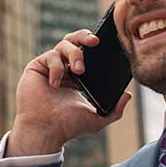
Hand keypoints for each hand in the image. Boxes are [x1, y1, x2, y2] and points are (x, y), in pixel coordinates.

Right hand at [7, 29, 131, 156]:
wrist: (45, 131)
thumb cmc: (67, 127)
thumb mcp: (97, 119)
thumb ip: (115, 110)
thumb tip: (128, 95)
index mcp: (77, 78)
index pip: (87, 54)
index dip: (95, 47)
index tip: (107, 45)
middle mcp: (64, 69)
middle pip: (74, 41)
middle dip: (85, 36)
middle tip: (95, 42)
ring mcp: (49, 67)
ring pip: (64, 44)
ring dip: (75, 53)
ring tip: (79, 70)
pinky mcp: (37, 67)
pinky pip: (50, 56)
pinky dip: (56, 67)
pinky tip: (55, 84)